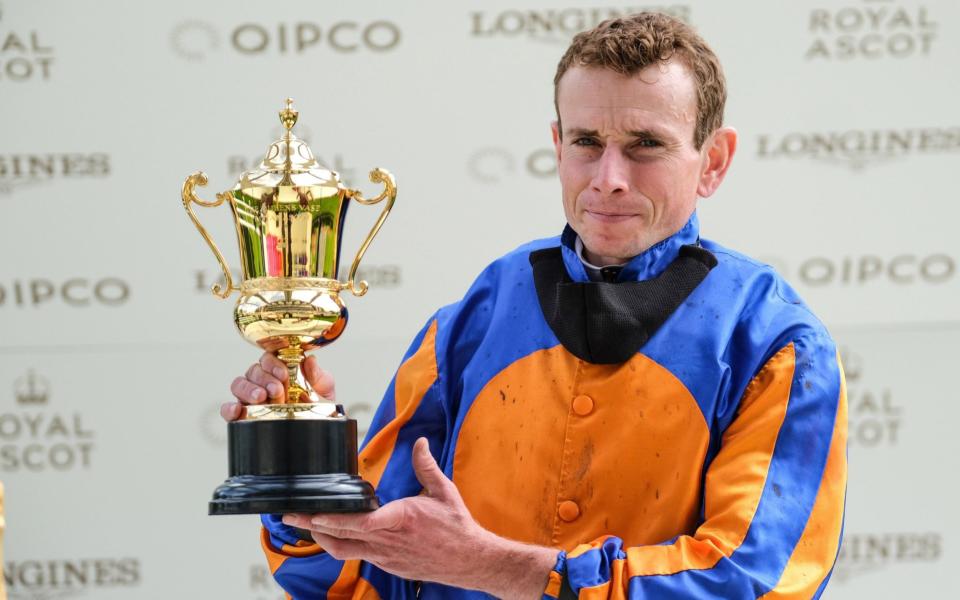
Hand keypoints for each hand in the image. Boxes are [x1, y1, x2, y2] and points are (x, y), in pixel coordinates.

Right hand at [220, 354, 335, 420]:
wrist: (319, 427)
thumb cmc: (317, 404)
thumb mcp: (323, 387)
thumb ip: (317, 374)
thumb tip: (310, 361)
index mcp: (278, 369)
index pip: (268, 358)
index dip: (273, 364)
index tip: (283, 374)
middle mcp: (261, 381)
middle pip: (253, 371)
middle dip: (263, 378)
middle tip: (276, 390)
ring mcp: (250, 397)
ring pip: (238, 385)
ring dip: (248, 390)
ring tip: (261, 398)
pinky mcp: (243, 415)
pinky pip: (228, 409)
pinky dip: (229, 408)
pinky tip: (237, 411)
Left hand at [282, 438, 555, 598]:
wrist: (470, 560)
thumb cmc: (457, 527)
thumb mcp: (444, 491)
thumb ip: (426, 466)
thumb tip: (420, 442)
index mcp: (399, 521)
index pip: (356, 523)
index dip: (330, 520)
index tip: (311, 512)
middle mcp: (387, 543)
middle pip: (339, 538)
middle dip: (312, 526)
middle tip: (290, 515)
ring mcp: (385, 558)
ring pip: (344, 551)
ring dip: (323, 538)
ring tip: (306, 524)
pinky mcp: (389, 566)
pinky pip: (357, 555)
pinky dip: (342, 544)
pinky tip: (335, 535)